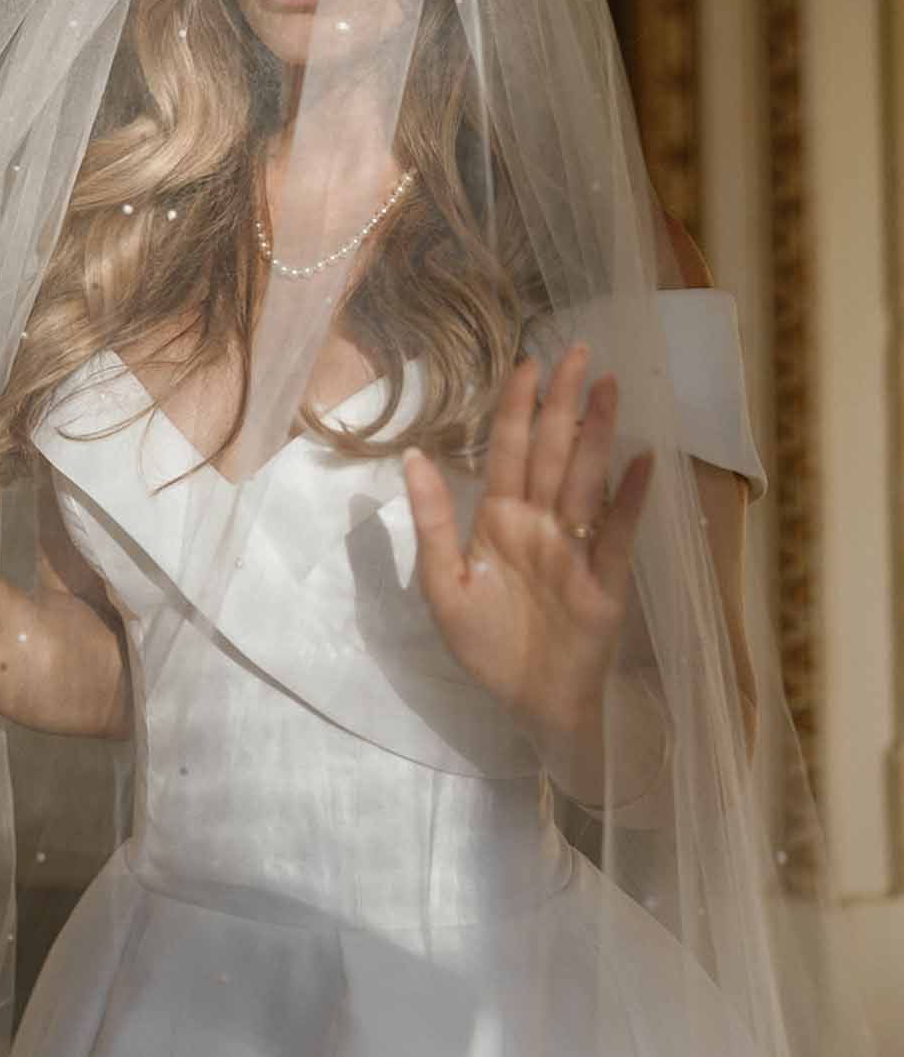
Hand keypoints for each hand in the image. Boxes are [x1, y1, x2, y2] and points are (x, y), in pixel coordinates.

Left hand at [403, 344, 652, 741]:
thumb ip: (433, 521)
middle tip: (576, 351)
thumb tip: (412, 456)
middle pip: (552, 451)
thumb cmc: (486, 646)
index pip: (509, 450)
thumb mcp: (443, 586)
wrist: (530, 705)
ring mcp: (576, 546)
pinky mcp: (606, 578)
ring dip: (597, 433)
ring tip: (608, 387)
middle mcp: (541, 522)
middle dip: (562, 402)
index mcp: (500, 519)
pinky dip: (630, 496)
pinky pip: (618, 530)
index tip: (526, 363)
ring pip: (586, 478)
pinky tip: (643, 460)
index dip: (516, 407)